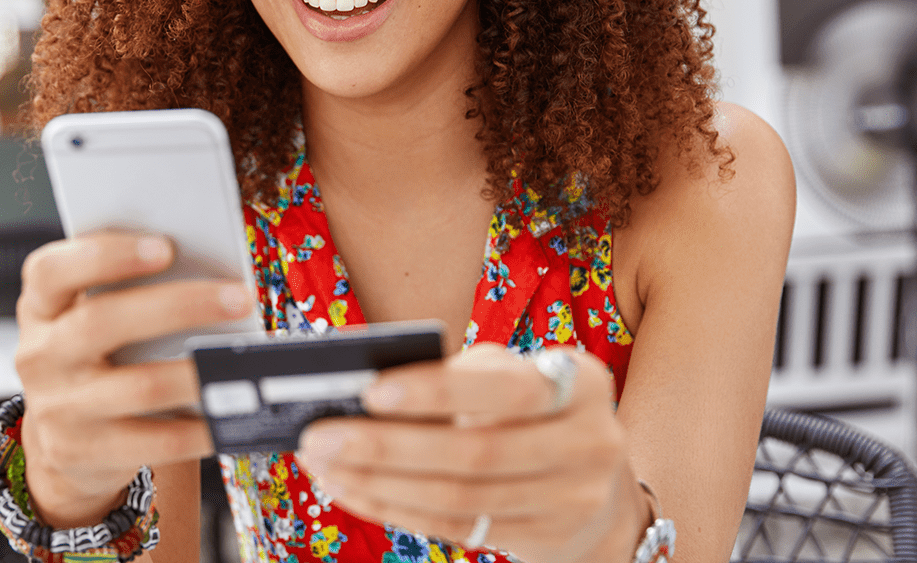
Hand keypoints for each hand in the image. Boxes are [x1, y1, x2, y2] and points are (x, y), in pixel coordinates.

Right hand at [14, 231, 252, 526]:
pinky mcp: (83, 453)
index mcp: (41, 308)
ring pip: (138, 386)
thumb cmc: (96, 358)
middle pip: (103, 322)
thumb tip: (208, 274)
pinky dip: (198, 428)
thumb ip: (129, 291)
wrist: (66, 441)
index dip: (106, 256)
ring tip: (240, 360)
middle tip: (238, 298)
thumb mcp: (91, 318)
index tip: (165, 247)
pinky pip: (154, 442)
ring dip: (198, 372)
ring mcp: (58, 408)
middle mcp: (40, 355)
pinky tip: (226, 413)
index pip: (52, 271)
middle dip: (179, 306)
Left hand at [295, 344, 646, 562]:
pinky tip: (352, 489)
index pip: (506, 388)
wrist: (598, 483)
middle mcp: (590, 443)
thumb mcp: (513, 377)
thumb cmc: (530, 408)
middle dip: (387, 446)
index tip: (372, 390)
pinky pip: (457, 527)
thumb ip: (460, 377)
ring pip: (459, 498)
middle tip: (319, 436)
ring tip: (323, 464)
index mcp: (582, 383)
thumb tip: (364, 395)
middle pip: (475, 453)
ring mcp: (573, 500)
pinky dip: (395, 507)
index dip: (438, 392)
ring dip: (379, 482)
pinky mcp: (546, 540)